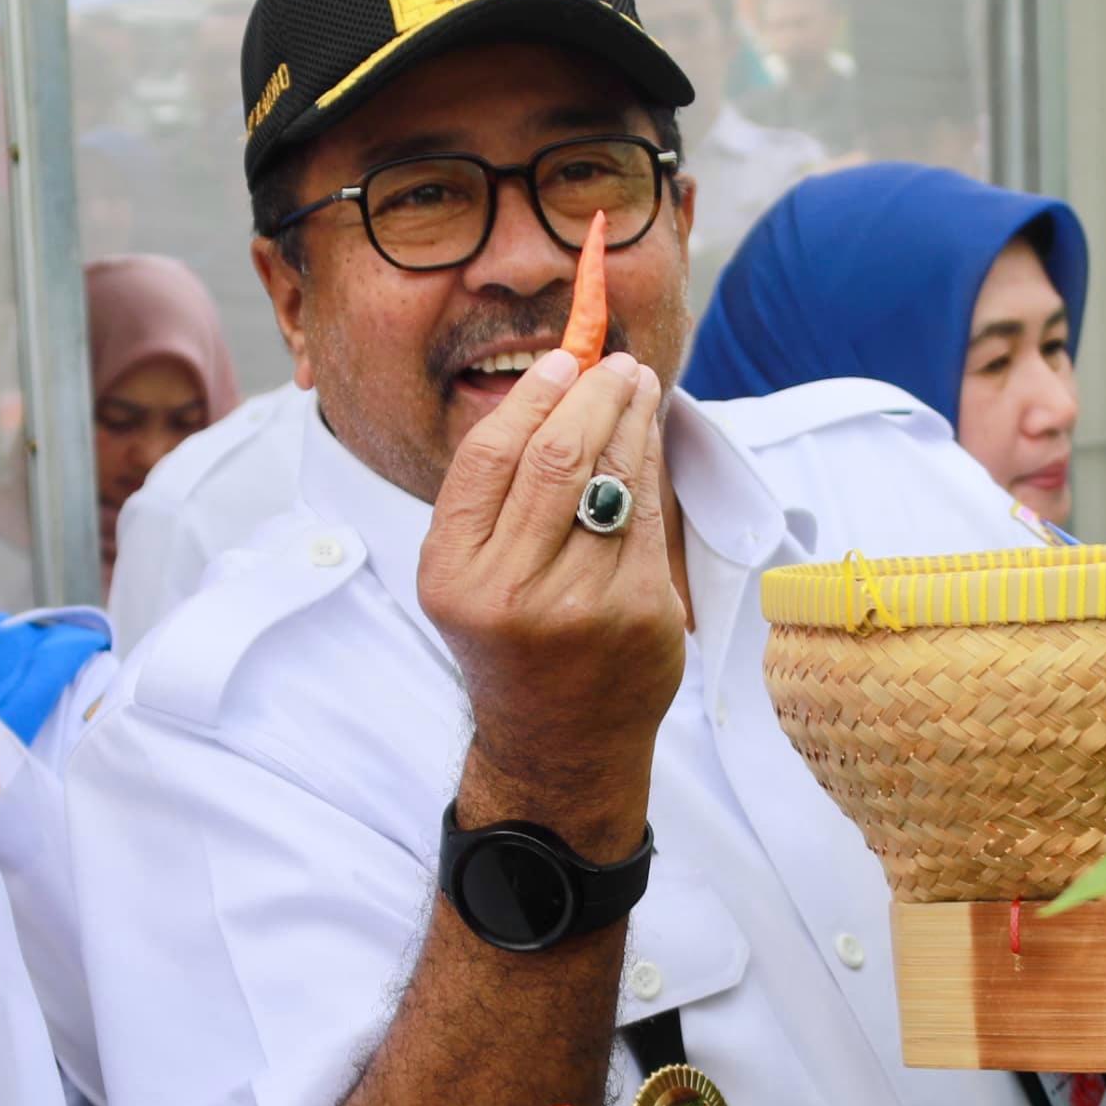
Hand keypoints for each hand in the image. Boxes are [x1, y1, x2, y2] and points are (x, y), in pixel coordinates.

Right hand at [421, 350, 684, 859]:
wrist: (557, 743)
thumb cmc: (513, 644)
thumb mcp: (468, 578)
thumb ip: (494, 499)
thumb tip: (551, 390)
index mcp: (453, 573)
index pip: (491, 458)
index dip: (532, 398)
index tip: (563, 361)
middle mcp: (509, 591)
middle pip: (556, 458)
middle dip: (592, 395)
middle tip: (613, 362)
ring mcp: (579, 606)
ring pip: (612, 480)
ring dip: (632, 420)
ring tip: (638, 385)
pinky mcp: (638, 614)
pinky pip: (649, 518)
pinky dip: (651, 467)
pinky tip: (651, 440)